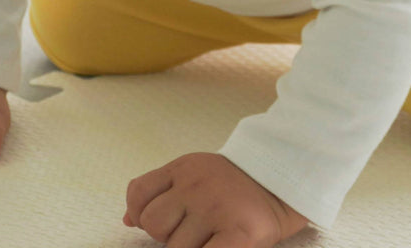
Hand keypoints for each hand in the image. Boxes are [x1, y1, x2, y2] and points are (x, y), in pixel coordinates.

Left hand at [123, 152, 307, 247]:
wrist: (282, 179)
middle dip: (166, 235)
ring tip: (210, 238)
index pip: (138, 194)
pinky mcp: (239, 233)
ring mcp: (217, 209)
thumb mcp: (192, 173)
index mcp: (183, 169)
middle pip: (154, 225)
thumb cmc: (232, 183)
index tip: (155, 222)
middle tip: (190, 232)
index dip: (139, 214)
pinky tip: (217, 246)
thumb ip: (160, 190)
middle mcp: (196, 186)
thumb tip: (128, 219)